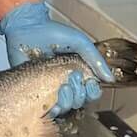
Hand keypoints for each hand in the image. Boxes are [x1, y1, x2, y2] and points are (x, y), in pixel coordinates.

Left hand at [0, 1, 114, 117]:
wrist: (26, 27)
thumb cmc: (51, 31)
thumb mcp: (79, 42)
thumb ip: (95, 59)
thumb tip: (110, 79)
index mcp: (77, 73)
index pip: (91, 92)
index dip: (93, 92)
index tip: (90, 83)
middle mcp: (64, 83)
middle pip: (79, 102)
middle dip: (79, 94)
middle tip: (72, 77)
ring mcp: (49, 88)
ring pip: (64, 108)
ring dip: (67, 101)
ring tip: (62, 87)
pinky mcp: (33, 91)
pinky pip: (45, 109)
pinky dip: (51, 109)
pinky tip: (52, 101)